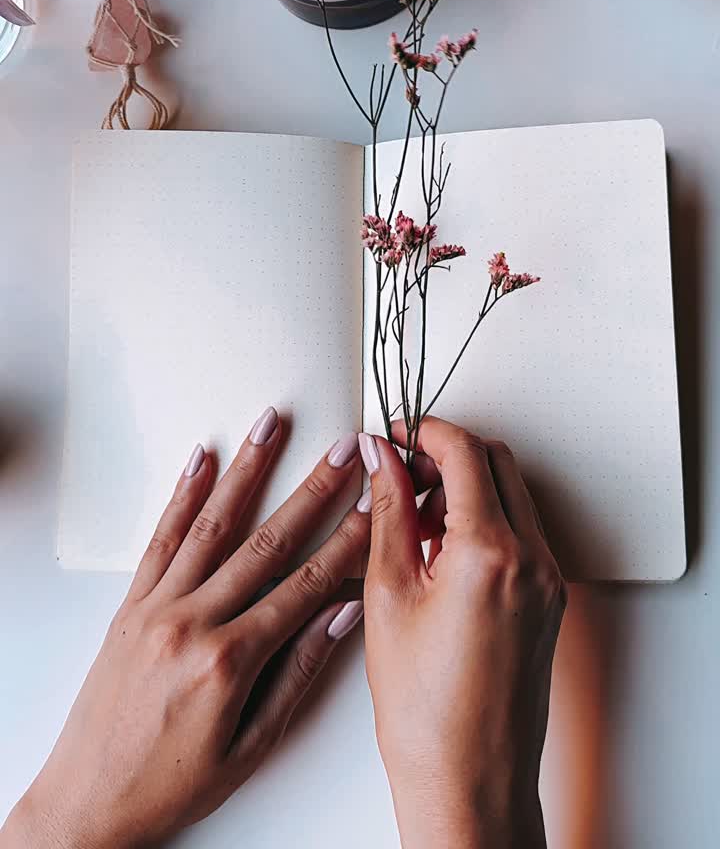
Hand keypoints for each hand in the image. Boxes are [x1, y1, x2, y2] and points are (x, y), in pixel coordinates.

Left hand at [2, 411, 368, 848]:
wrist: (88, 801)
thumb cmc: (171, 785)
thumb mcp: (251, 746)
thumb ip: (299, 673)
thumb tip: (343, 614)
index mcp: (229, 661)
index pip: (305, 586)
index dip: (347, 541)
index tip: (375, 504)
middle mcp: (191, 623)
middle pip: (266, 541)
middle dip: (312, 489)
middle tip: (344, 448)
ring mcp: (155, 608)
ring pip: (212, 524)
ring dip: (247, 468)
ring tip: (272, 423)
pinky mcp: (129, 605)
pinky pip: (161, 539)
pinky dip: (182, 495)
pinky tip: (202, 459)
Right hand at [360, 418, 565, 848]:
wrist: (469, 780)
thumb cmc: (424, 711)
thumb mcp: (388, 596)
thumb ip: (388, 513)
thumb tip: (381, 459)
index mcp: (491, 552)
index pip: (465, 452)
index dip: (424, 432)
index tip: (395, 435)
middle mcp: (532, 559)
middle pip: (496, 463)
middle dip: (447, 454)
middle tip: (400, 473)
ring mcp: (547, 580)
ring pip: (512, 495)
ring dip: (467, 487)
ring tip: (414, 521)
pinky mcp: (549, 600)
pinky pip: (521, 533)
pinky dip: (485, 521)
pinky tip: (442, 553)